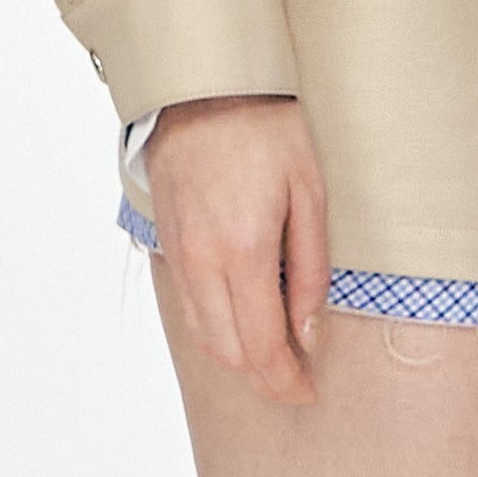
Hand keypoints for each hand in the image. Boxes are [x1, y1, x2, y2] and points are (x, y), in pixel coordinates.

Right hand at [147, 94, 331, 400]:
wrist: (205, 86)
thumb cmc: (267, 129)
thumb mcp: (310, 194)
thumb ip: (309, 270)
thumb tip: (307, 329)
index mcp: (243, 252)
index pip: (261, 346)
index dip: (285, 380)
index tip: (307, 390)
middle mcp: (203, 262)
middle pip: (228, 352)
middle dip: (262, 380)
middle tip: (294, 385)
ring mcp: (179, 254)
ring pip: (203, 335)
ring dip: (237, 360)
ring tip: (272, 362)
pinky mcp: (167, 242)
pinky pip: (189, 306)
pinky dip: (215, 330)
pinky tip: (241, 325)